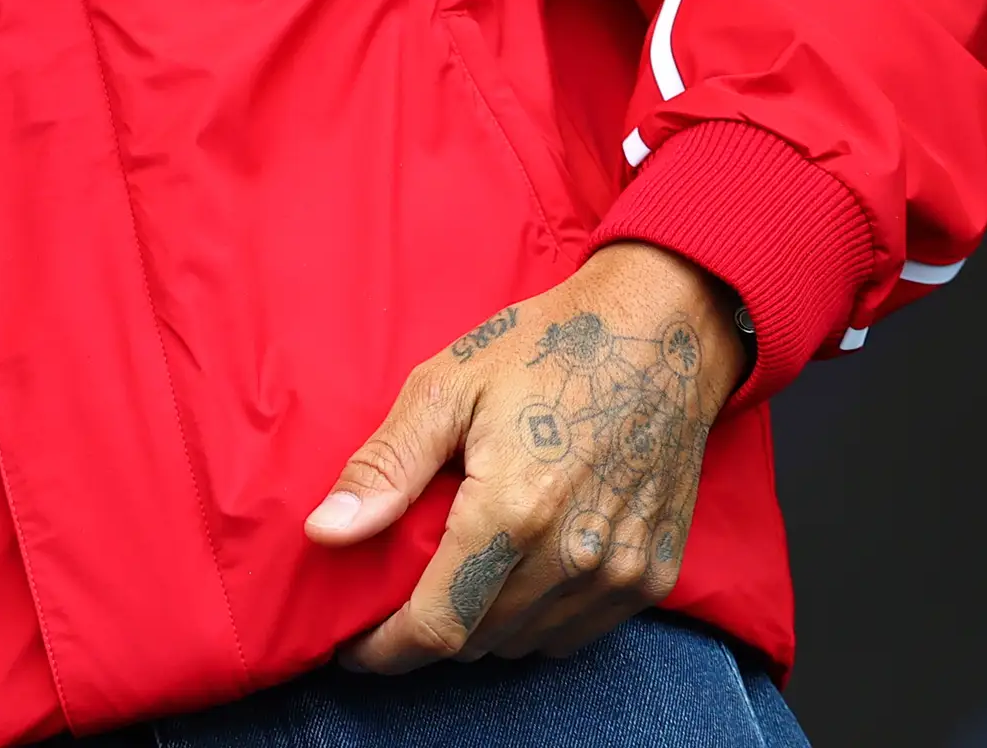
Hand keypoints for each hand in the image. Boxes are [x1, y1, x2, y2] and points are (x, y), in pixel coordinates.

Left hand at [307, 242, 748, 669]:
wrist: (662, 335)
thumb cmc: (545, 349)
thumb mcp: (446, 387)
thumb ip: (385, 466)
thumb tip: (324, 531)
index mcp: (513, 511)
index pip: (439, 625)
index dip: (388, 650)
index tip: (354, 648)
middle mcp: (572, 557)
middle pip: (478, 641)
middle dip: (427, 630)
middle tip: (398, 595)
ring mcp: (621, 573)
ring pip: (525, 643)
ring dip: (481, 627)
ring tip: (455, 577)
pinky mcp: (655, 576)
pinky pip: (576, 633)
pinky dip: (535, 620)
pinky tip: (515, 573)